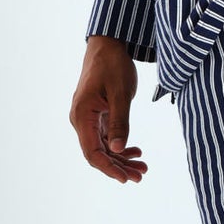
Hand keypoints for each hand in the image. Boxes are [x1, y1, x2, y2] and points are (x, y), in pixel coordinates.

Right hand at [70, 35, 149, 182]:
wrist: (107, 45)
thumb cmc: (113, 65)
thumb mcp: (120, 94)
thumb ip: (120, 122)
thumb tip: (118, 149)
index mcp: (82, 116)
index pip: (93, 152)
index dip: (109, 168)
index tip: (126, 179)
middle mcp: (81, 120)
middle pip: (98, 153)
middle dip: (119, 167)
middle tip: (141, 175)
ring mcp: (88, 119)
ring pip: (103, 148)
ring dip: (121, 159)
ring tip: (143, 167)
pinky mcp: (96, 116)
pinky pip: (106, 137)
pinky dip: (120, 146)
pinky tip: (136, 151)